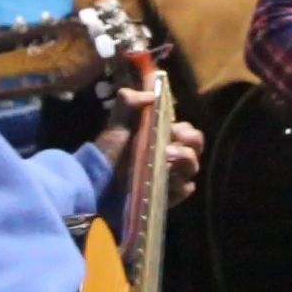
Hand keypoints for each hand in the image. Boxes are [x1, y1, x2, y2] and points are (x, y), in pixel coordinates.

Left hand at [93, 88, 203, 205]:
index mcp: (165, 137)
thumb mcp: (117, 122)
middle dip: (189, 146)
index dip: (186, 131)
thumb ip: (130, 101)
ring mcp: (172, 178)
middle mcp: (173, 157)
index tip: (174, 130)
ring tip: (165, 160)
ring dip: (184, 163)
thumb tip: (151, 94)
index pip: (189, 132)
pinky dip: (179, 186)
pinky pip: (184, 191)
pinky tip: (167, 182)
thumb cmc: (110, 149)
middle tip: (171, 148)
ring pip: (192, 169)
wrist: (96, 180)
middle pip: (196, 150)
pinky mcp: (168, 197)